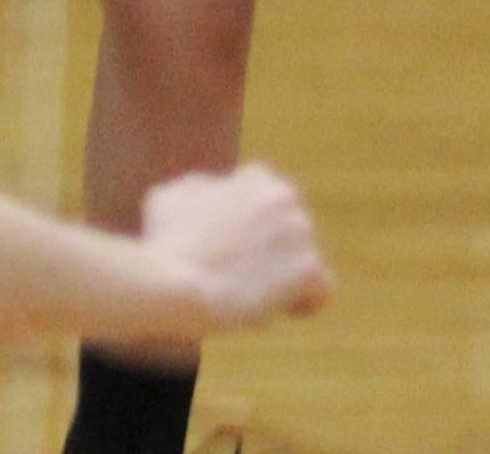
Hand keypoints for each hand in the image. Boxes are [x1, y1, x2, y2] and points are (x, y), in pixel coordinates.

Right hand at [135, 162, 329, 330]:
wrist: (177, 282)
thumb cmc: (167, 241)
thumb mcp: (175, 195)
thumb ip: (203, 190)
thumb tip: (214, 192)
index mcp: (259, 179)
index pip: (270, 202)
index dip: (254, 226)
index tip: (237, 246)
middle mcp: (286, 198)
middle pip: (290, 233)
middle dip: (272, 252)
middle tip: (242, 275)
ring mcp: (301, 232)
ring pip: (305, 261)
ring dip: (284, 278)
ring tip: (253, 295)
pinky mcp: (309, 269)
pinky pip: (321, 291)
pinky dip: (304, 303)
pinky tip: (278, 310)